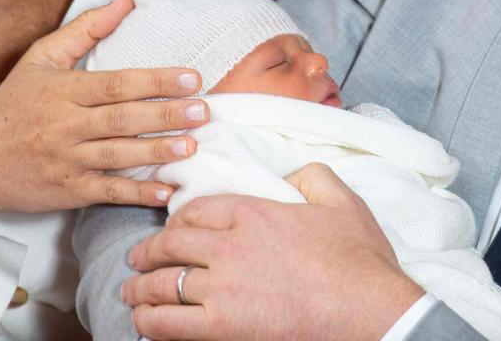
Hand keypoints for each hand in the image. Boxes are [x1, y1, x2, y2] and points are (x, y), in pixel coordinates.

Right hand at [0, 0, 209, 211]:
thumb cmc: (13, 105)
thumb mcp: (42, 58)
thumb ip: (86, 28)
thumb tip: (128, 0)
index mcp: (63, 91)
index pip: (116, 84)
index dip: (156, 81)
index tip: (192, 78)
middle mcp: (65, 126)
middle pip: (122, 119)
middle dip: (166, 115)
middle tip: (203, 110)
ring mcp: (66, 161)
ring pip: (117, 155)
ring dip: (156, 152)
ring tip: (191, 146)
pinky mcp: (67, 191)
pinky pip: (106, 192)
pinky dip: (136, 194)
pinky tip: (165, 191)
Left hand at [123, 163, 424, 340]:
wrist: (369, 311)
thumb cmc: (359, 260)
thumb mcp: (342, 200)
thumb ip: (311, 176)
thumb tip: (291, 175)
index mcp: (254, 212)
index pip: (196, 209)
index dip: (177, 218)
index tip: (171, 227)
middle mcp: (230, 246)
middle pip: (171, 244)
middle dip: (147, 252)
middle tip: (137, 258)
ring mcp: (222, 289)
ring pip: (162, 284)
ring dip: (140, 288)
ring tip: (131, 292)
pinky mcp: (222, 327)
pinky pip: (168, 324)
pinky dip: (150, 322)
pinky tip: (145, 322)